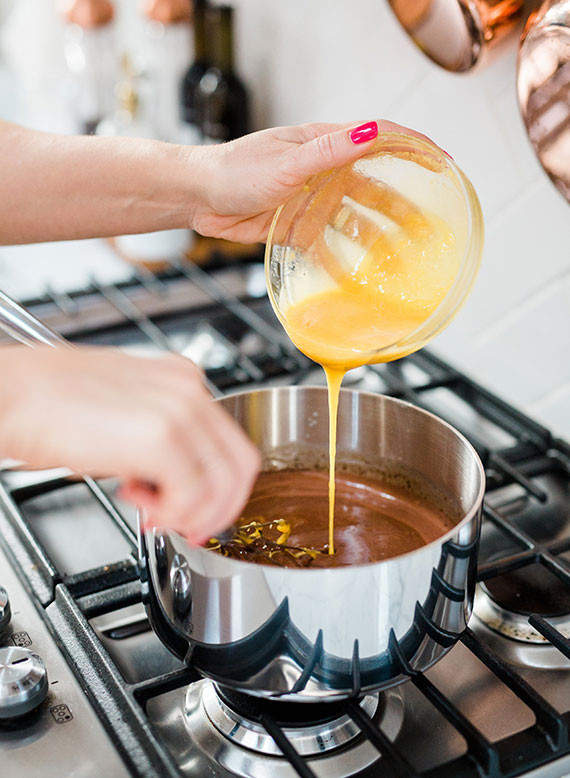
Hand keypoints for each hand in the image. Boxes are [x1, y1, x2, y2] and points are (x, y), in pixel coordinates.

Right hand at [0, 346, 259, 544]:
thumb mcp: (122, 412)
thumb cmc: (48, 403)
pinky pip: (193, 493)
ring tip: (154, 514)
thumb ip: (160, 442)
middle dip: (217, 509)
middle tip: (186, 525)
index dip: (221, 489)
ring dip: (193, 514)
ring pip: (225, 483)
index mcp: (181, 380)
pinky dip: (174, 513)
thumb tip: (174, 481)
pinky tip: (142, 506)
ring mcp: (178, 410)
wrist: (10, 394)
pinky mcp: (160, 436)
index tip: (200, 511)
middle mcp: (188, 390)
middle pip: (241, 465)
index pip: (231, 444)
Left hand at [187, 120, 435, 242]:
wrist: (199, 198)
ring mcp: (312, 201)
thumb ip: (329, 151)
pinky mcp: (298, 227)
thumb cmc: (236, 169)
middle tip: (428, 227)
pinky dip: (342, 261)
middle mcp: (324, 172)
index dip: (414, 149)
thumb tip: (372, 133)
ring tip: (399, 259)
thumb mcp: (286, 161)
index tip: (443, 163)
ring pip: (354, 221)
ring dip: (377, 239)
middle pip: (375, 188)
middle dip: (403, 206)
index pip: (380, 140)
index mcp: (324, 145)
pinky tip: (356, 278)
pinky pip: (327, 246)